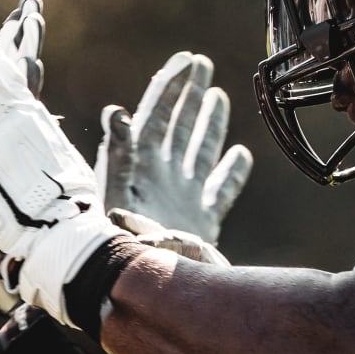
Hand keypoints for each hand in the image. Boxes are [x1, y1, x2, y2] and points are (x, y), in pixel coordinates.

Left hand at [97, 51, 251, 244]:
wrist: (135, 292)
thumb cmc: (115, 245)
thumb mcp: (113, 194)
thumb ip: (118, 155)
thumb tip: (115, 113)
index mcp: (139, 164)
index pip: (156, 114)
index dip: (170, 85)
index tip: (186, 60)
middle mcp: (161, 176)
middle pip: (179, 125)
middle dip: (190, 93)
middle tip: (202, 65)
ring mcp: (182, 197)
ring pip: (200, 151)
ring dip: (209, 125)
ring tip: (218, 98)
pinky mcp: (200, 222)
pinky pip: (220, 191)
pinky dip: (232, 172)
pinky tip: (241, 156)